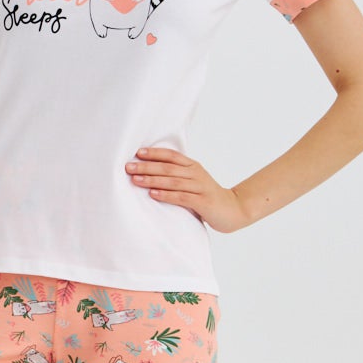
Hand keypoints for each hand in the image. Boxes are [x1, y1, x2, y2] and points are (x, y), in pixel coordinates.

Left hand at [126, 147, 251, 234]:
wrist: (234, 209)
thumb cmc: (208, 196)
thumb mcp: (194, 181)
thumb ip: (178, 175)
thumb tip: (151, 171)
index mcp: (193, 166)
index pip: (172, 155)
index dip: (155, 153)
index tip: (137, 153)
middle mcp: (196, 174)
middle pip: (168, 167)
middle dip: (147, 166)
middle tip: (128, 167)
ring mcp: (200, 187)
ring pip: (173, 181)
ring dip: (152, 180)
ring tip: (135, 180)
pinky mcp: (202, 202)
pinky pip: (181, 197)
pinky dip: (166, 195)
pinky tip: (153, 194)